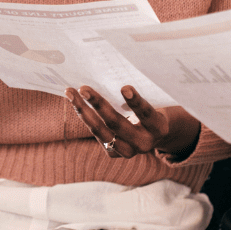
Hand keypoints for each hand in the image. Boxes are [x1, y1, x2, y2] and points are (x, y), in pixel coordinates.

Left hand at [66, 85, 200, 160]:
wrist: (153, 134)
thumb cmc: (152, 110)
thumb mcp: (154, 102)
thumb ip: (138, 95)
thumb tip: (111, 75)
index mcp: (159, 128)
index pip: (146, 113)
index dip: (136, 101)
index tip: (124, 87)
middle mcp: (144, 143)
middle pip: (117, 124)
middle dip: (99, 104)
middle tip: (84, 88)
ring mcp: (128, 152)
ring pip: (101, 131)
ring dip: (83, 111)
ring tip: (71, 93)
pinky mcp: (113, 154)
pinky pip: (96, 134)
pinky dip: (85, 117)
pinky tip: (76, 103)